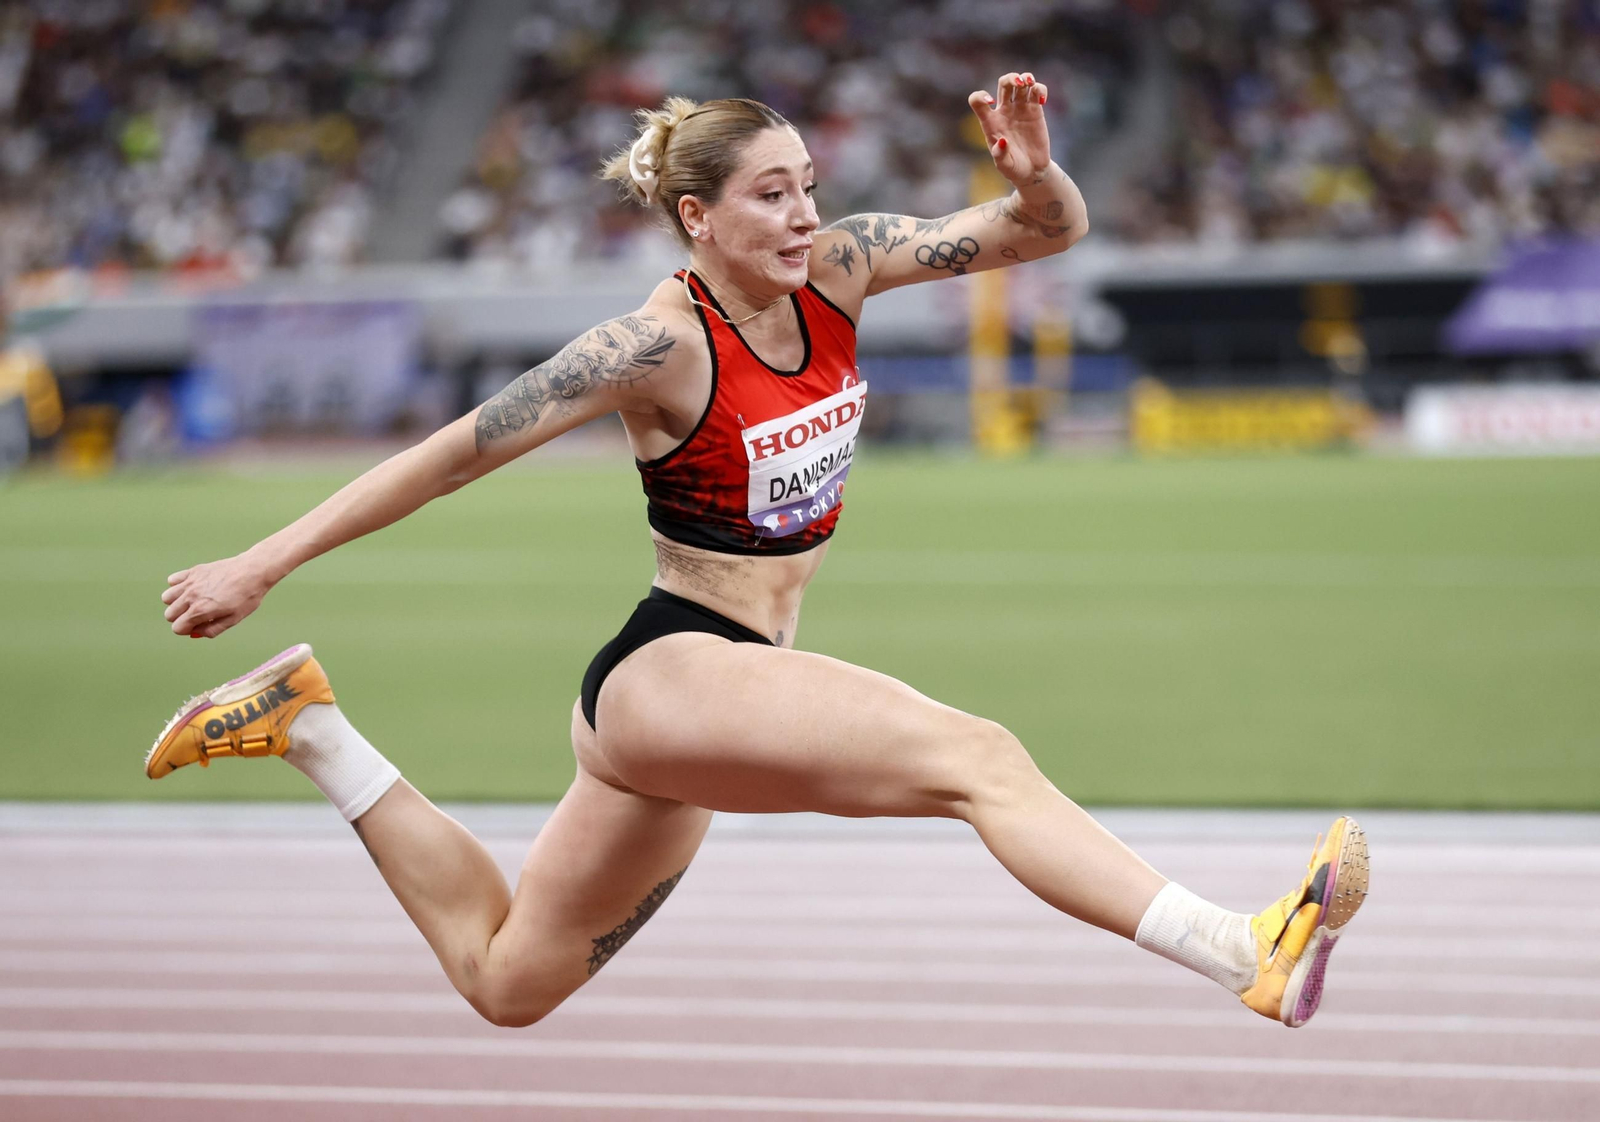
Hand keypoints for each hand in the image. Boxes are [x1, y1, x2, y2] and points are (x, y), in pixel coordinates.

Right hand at [161, 553, 273, 637]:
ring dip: (176, 603)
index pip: (177, 628)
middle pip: (169, 614)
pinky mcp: (193, 571)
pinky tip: (192, 588)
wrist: (254, 571)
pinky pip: (172, 580)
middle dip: (180, 618)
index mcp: (201, 610)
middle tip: (198, 614)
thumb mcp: (234, 619)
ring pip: (166, 597)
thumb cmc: (247, 596)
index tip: (199, 625)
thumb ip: (212, 629)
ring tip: (193, 601)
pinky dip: (178, 586)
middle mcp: (191, 596)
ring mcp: (190, 582)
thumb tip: (194, 633)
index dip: (187, 630)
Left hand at [967, 71, 1051, 186]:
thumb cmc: (1013, 168)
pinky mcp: (1036, 110)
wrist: (1032, 170)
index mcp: (990, 122)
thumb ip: (1001, 155)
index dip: (981, 96)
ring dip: (1025, 77)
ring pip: (1021, 83)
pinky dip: (1040, 89)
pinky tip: (1042, 101)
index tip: (991, 103)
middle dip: (1011, 78)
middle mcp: (1004, 111)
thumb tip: (1003, 141)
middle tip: (1020, 84)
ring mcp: (1020, 109)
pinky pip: (1037, 91)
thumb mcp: (1004, 166)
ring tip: (1030, 84)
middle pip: (1004, 83)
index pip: (977, 100)